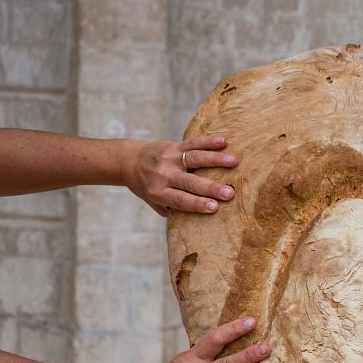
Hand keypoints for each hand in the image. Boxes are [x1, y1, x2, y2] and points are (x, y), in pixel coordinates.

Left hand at [122, 134, 238, 215]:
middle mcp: (164, 175)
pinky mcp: (174, 145)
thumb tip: (197, 220)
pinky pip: (192, 142)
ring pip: (195, 158)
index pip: (180, 199)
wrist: (128, 161)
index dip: (197, 204)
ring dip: (216, 160)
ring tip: (234, 161)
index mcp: (158, 192)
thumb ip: (171, 208)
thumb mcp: (153, 201)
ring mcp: (169, 158)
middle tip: (230, 193)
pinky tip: (223, 141)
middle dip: (211, 188)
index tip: (215, 207)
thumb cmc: (145, 186)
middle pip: (190, 182)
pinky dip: (208, 141)